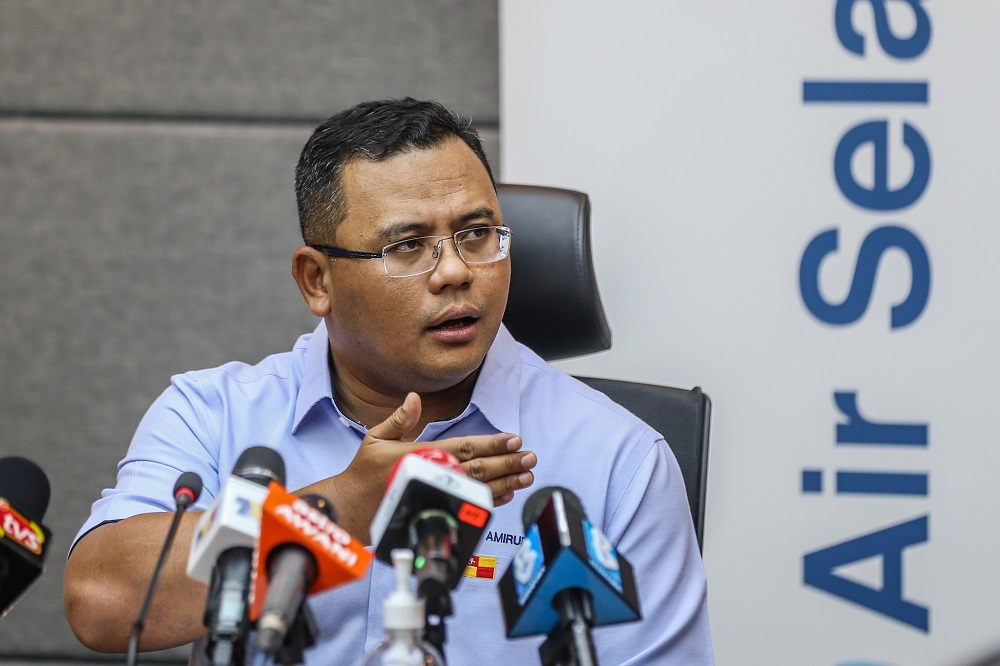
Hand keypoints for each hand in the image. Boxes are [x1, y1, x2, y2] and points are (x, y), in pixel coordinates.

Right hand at [306, 392, 535, 543]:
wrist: (350, 507)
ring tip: (526, 475)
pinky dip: (490, 501)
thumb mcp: (376, 438)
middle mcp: (432, 474)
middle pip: (478, 468)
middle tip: (529, 457)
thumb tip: (415, 398)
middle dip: (507, 462)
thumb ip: (400, 418)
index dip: (491, 443)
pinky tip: (506, 494)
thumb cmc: (364, 472)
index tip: (513, 439)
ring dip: (505, 481)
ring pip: (478, 488)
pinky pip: (469, 505)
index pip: (464, 446)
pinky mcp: (436, 509)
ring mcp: (436, 494)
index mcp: (421, 454)